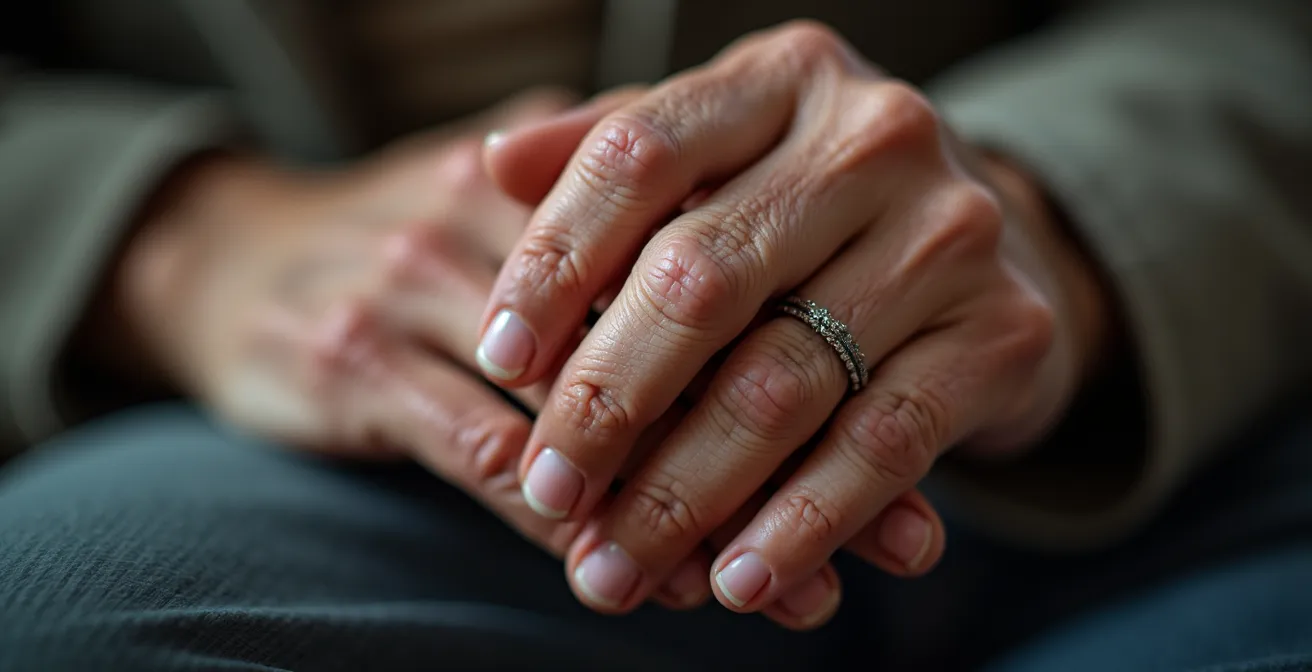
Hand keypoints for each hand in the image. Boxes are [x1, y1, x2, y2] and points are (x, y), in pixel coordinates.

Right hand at [95, 89, 892, 626]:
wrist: (240, 258)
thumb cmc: (428, 255)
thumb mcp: (546, 234)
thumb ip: (656, 265)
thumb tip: (816, 334)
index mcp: (572, 167)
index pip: (722, 265)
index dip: (827, 356)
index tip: (915, 446)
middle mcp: (506, 207)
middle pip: (684, 338)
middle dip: (797, 446)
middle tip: (899, 536)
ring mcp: (426, 281)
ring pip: (600, 411)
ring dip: (706, 505)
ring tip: (802, 585)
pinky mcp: (360, 360)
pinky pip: (494, 457)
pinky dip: (587, 525)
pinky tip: (666, 579)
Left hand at [479, 22, 1110, 616]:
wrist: (998, 240)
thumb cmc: (818, 204)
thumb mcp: (725, 157)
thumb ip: (614, 157)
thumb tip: (495, 163)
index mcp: (783, 78)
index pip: (640, 156)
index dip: (554, 262)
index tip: (498, 359)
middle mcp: (875, 137)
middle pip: (703, 277)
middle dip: (607, 402)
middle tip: (550, 491)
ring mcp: (951, 233)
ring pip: (785, 380)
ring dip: (686, 493)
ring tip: (617, 565)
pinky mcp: (1005, 332)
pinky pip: (884, 444)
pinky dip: (805, 524)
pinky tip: (742, 580)